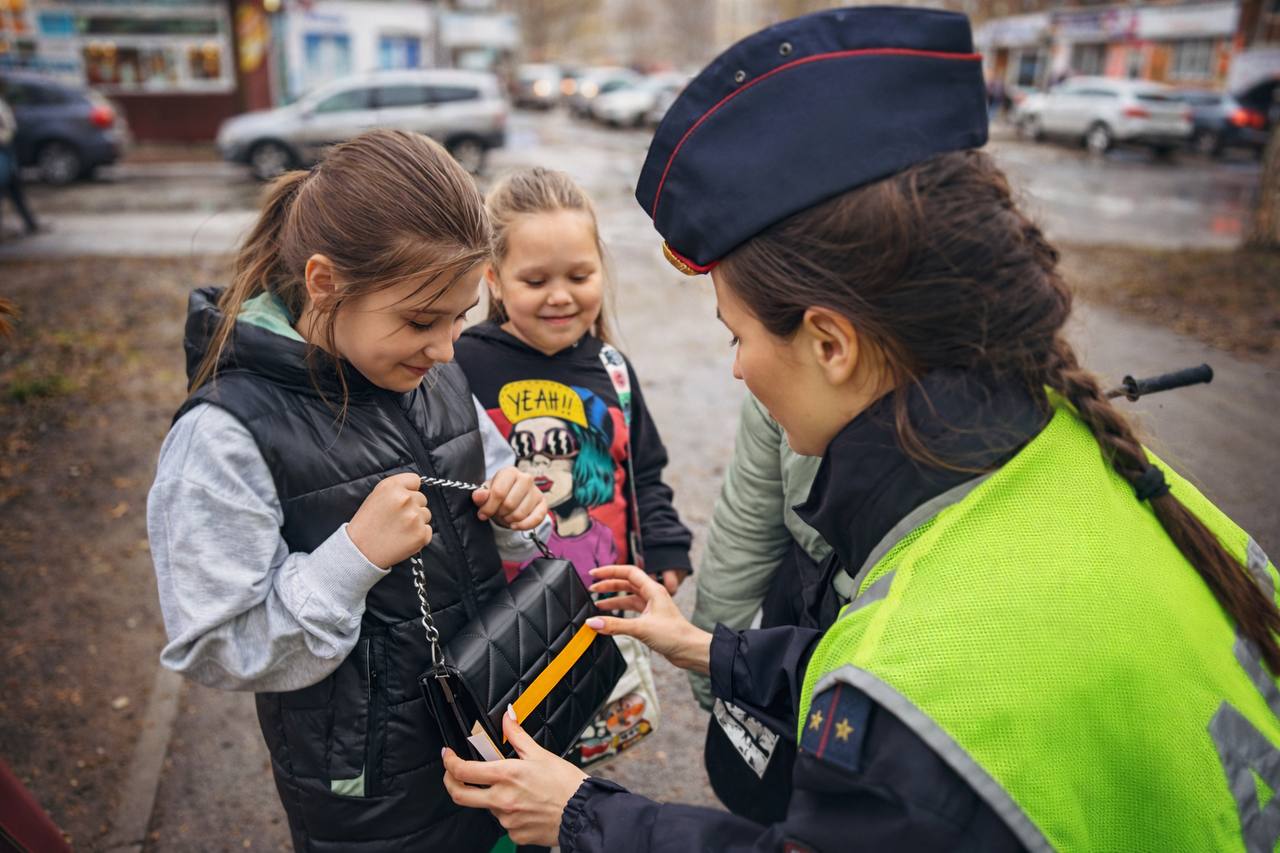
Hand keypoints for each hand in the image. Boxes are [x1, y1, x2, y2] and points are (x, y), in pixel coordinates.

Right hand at [347, 472, 430, 568]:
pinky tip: (403, 538)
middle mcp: (405, 499)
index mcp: (392, 487)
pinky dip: (419, 535)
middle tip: (396, 519)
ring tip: (398, 529)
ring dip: (416, 521)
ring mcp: (415, 517)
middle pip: (422, 498)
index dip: (409, 490)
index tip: (402, 499)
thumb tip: (415, 488)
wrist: (360, 551)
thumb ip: (396, 489)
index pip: (414, 480)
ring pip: (426, 514)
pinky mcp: (421, 534)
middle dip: (412, 507)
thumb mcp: (375, 497)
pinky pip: (428, 530)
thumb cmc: (366, 525)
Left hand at [442, 707, 586, 846]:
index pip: (464, 771)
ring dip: (494, 796)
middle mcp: (502, 800)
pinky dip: (510, 812)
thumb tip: (508, 717)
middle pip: (460, 795)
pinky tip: (526, 805)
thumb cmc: (566, 784)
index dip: (450, 762)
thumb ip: (517, 735)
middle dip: (451, 782)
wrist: (583, 813)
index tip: (448, 756)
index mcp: (507, 776)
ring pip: (488, 807)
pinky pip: (505, 822)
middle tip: (453, 774)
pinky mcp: (515, 834)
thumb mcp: (540, 754)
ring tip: (518, 790)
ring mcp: (507, 820)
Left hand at [473, 467, 547, 530]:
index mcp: (510, 472)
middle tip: (498, 513)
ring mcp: (536, 491)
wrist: (511, 498)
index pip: (499, 493)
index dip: (489, 507)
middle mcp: (526, 478)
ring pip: (520, 514)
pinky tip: (515, 525)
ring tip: (506, 516)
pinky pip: (535, 519)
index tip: (483, 513)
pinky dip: (523, 526)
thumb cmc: (498, 494)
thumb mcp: (486, 493)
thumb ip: (480, 495)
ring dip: (509, 520)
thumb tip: (479, 496)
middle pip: (509, 504)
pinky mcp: (543, 504)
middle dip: (500, 514)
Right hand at [587, 565, 711, 673]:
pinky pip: (631, 611)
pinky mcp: (651, 619)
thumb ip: (615, 626)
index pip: (628, 572)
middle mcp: (652, 595)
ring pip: (628, 598)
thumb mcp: (641, 628)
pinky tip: (610, 618)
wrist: (690, 650)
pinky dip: (619, 613)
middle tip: (592, 588)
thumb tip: (593, 622)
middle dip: (609, 584)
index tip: (595, 573)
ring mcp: (652, 607)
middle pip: (626, 583)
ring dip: (613, 599)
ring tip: (596, 603)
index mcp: (653, 590)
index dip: (611, 571)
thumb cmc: (674, 635)